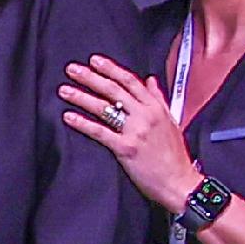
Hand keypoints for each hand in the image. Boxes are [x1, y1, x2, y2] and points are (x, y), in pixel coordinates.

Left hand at [55, 56, 200, 209]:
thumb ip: (159, 99)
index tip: (95, 61)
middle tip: (72, 70)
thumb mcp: (172, 121)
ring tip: (64, 90)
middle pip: (114, 90)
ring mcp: (135, 131)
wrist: (180, 183)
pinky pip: (100, 132)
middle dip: (91, 77)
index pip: (130, 81)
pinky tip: (69, 117)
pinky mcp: (126, 149)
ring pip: (105, 108)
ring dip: (82, 97)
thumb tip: (150, 81)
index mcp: (156, 108)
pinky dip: (83, 123)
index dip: (111, 69)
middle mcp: (145, 116)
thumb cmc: (175, 156)